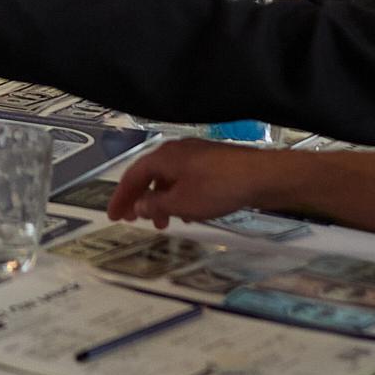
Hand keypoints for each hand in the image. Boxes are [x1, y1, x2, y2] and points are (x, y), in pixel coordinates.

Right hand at [107, 138, 273, 228]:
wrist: (261, 176)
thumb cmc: (217, 188)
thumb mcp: (182, 202)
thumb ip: (155, 205)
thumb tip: (137, 205)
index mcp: (163, 157)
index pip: (132, 176)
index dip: (121, 197)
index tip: (113, 216)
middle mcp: (175, 150)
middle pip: (148, 175)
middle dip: (139, 199)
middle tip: (132, 220)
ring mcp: (195, 154)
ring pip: (168, 178)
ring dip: (160, 200)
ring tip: (162, 224)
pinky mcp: (211, 161)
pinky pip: (184, 178)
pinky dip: (178, 196)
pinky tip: (187, 213)